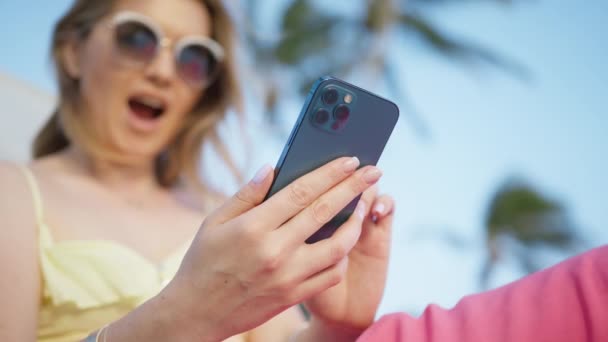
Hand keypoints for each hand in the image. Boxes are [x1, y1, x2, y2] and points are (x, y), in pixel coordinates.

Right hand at [161, 157, 381, 340]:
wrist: (197, 313)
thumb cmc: (202, 262)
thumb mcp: (214, 222)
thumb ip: (246, 194)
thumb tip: (272, 168)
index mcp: (253, 228)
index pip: (301, 192)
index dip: (329, 173)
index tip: (350, 160)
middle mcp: (275, 251)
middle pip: (324, 212)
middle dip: (353, 187)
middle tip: (374, 171)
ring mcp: (288, 276)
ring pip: (337, 246)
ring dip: (355, 223)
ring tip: (363, 206)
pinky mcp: (293, 296)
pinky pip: (330, 275)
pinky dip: (342, 257)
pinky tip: (344, 242)